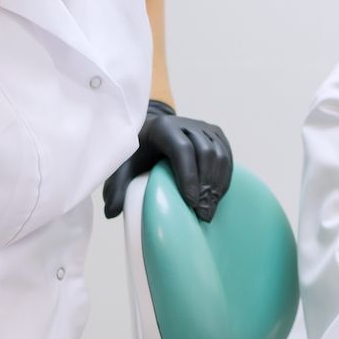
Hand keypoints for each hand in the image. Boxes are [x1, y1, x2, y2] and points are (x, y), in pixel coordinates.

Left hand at [102, 100, 233, 222]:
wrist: (152, 131)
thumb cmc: (138, 151)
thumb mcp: (124, 166)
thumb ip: (116, 187)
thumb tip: (111, 212)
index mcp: (163, 128)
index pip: (182, 149)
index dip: (189, 176)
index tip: (191, 203)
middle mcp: (187, 124)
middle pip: (205, 153)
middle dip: (206, 186)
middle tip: (203, 214)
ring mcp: (204, 128)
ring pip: (219, 155)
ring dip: (217, 185)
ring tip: (210, 210)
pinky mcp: (216, 135)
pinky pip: (227, 156)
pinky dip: (224, 178)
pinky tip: (217, 197)